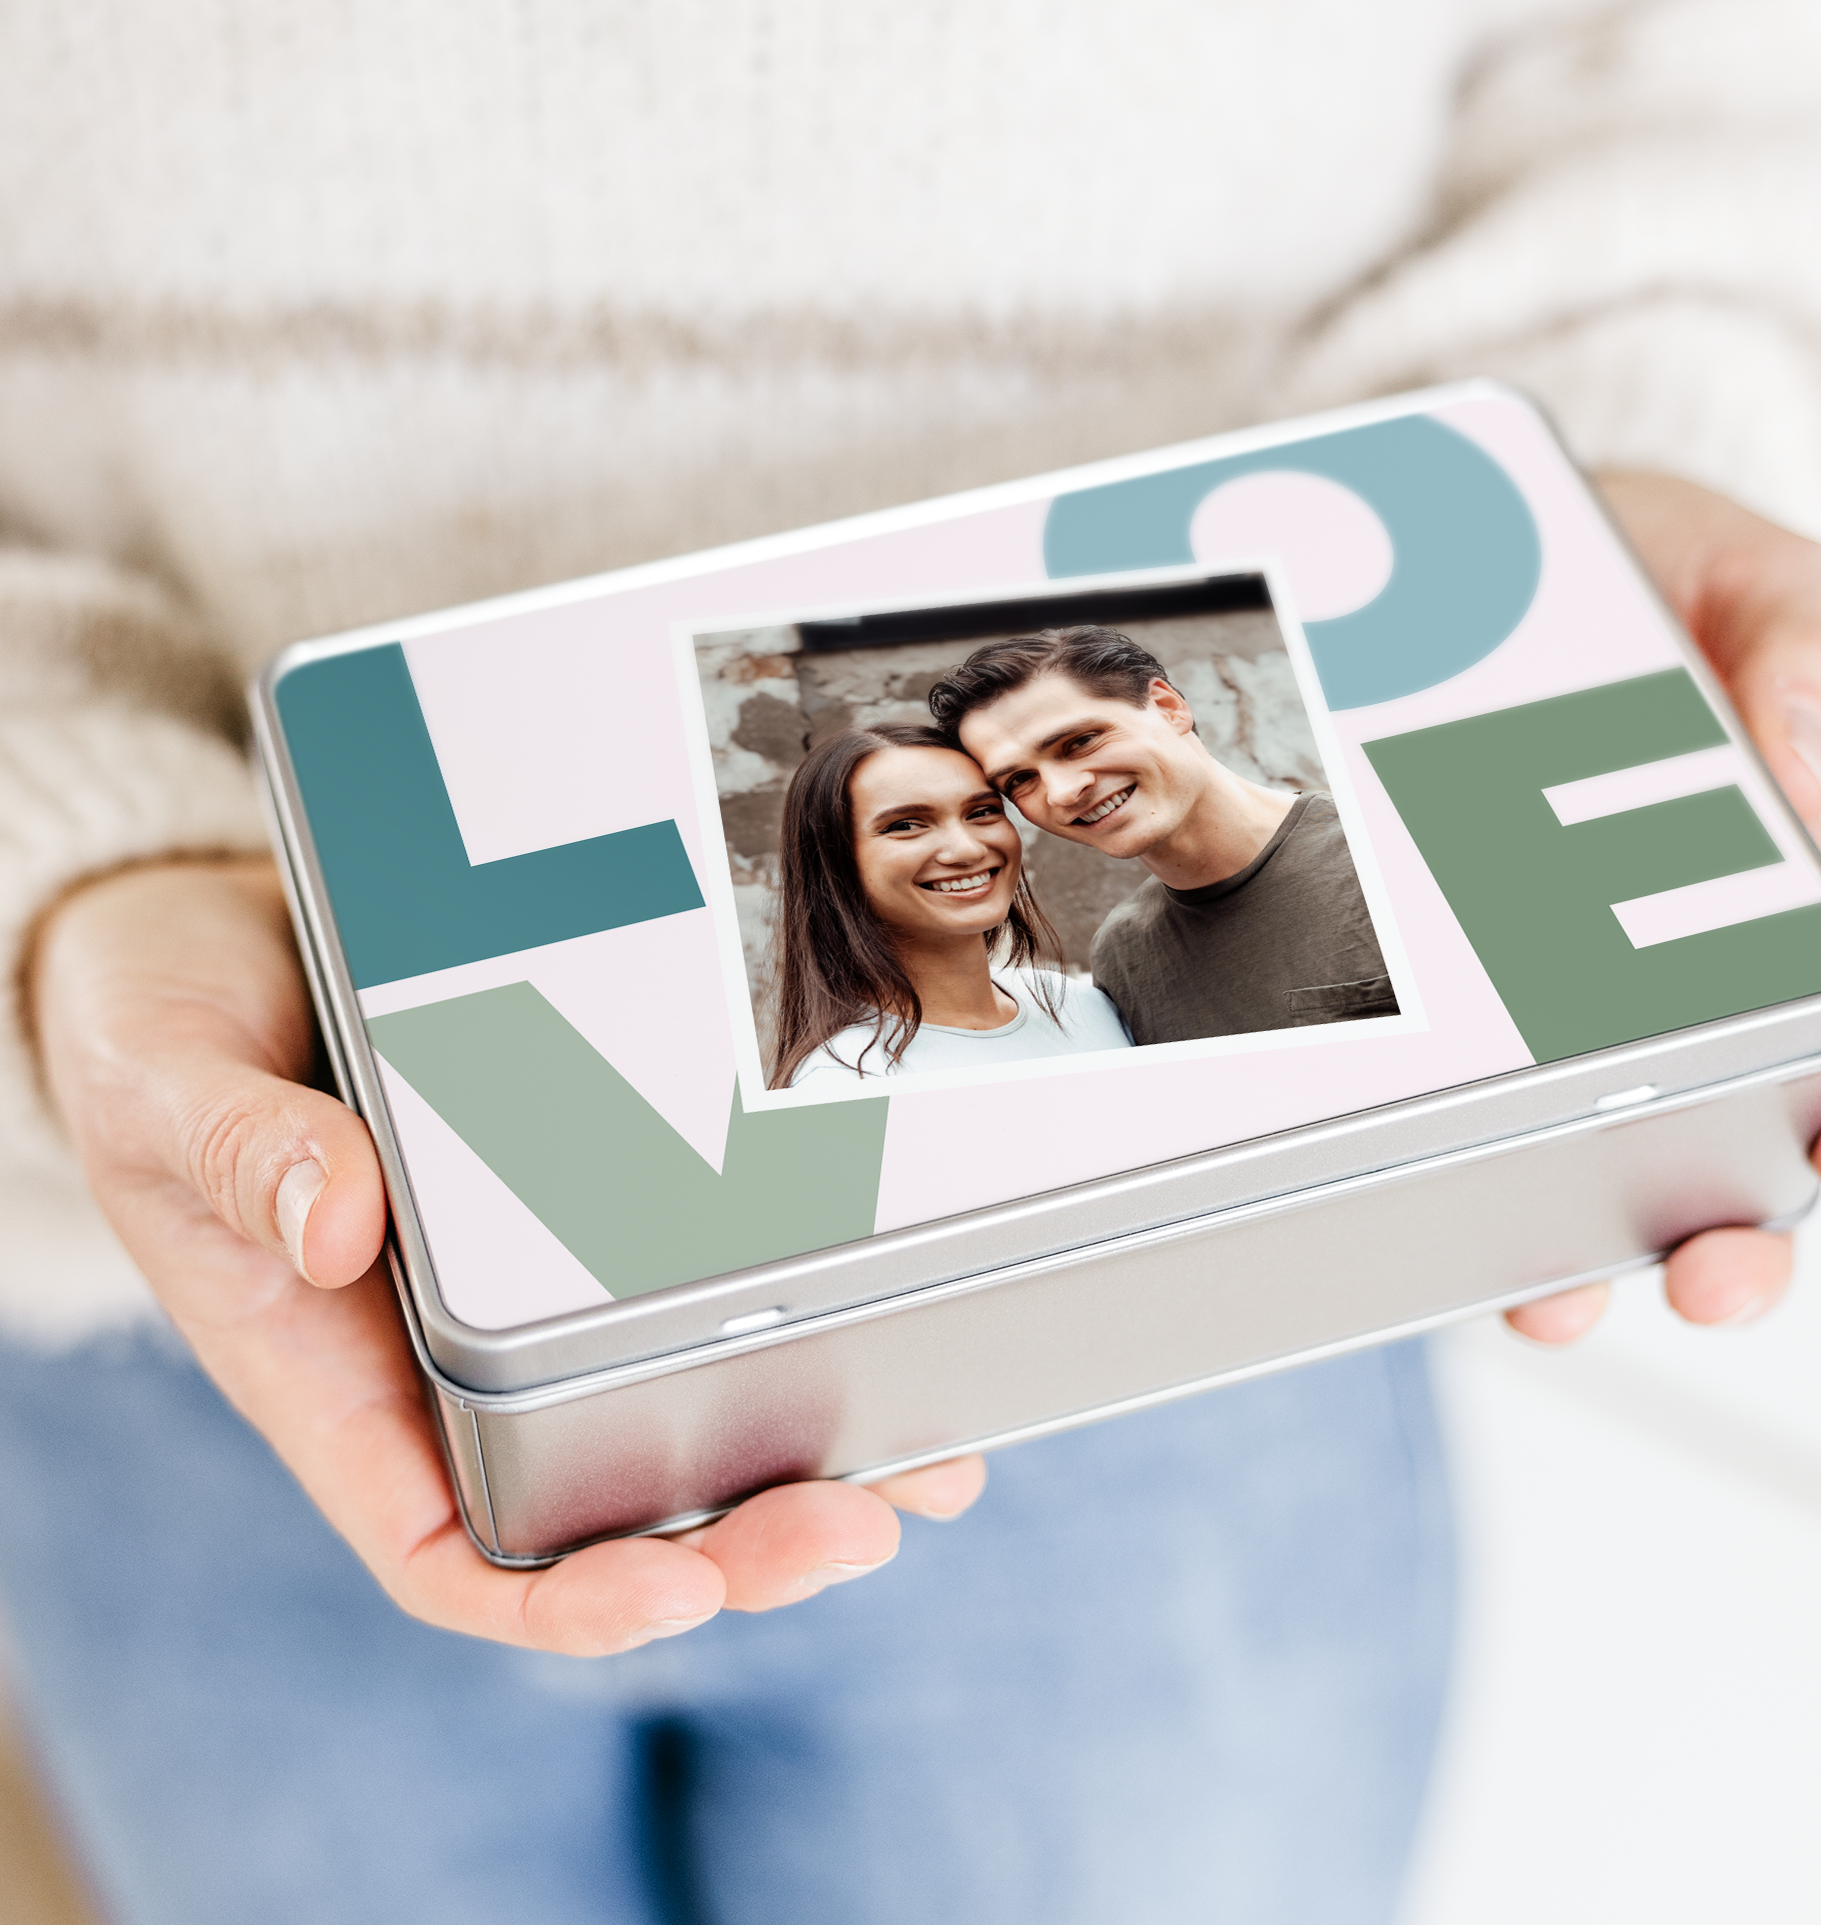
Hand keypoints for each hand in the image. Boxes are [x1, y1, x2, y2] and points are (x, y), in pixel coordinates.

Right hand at [27, 858, 985, 1654]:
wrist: (211, 937)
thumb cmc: (168, 1034)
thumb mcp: (171, 1085)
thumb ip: (238, 1152)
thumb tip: (337, 1224)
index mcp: (339, 1382)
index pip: (452, 1554)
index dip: (566, 1604)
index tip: (678, 1590)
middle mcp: (448, 1361)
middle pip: (604, 1511)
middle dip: (740, 1541)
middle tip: (869, 1515)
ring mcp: (527, 1288)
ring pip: (676, 1420)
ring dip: (806, 1456)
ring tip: (930, 1461)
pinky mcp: (588, 1198)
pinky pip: (698, 1287)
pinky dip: (798, 1325)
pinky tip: (894, 1324)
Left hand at [1505, 472, 1820, 1343]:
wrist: (1508, 565)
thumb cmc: (1656, 586)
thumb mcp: (1753, 578)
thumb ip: (1800, 648)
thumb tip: (1806, 761)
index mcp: (1786, 901)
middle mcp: (1682, 976)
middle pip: (1735, 1143)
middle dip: (1738, 1234)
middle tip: (1710, 1280)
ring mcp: (1567, 997)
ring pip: (1597, 1158)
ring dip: (1590, 1243)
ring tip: (1555, 1296)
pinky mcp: (1465, 994)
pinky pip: (1470, 1099)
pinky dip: (1464, 1167)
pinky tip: (1439, 1220)